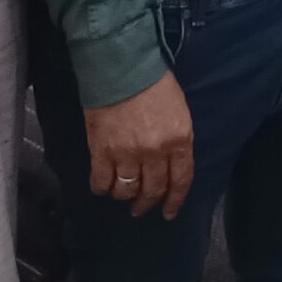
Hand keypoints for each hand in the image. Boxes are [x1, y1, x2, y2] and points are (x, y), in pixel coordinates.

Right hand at [85, 69, 194, 219]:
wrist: (122, 69)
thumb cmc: (155, 84)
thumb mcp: (179, 112)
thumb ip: (177, 140)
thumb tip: (170, 164)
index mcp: (179, 140)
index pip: (180, 180)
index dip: (175, 200)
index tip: (169, 212)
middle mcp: (155, 153)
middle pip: (153, 189)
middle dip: (148, 203)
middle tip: (141, 208)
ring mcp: (127, 154)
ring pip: (127, 190)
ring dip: (125, 197)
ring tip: (122, 195)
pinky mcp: (102, 152)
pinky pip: (101, 182)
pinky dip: (102, 188)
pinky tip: (103, 186)